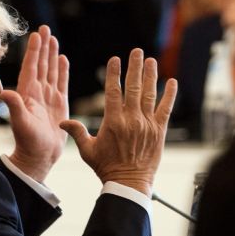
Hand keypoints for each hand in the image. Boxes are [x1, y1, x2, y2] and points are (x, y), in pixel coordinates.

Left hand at [0, 26, 68, 182]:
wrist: (39, 157)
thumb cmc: (28, 142)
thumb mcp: (20, 123)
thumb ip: (14, 107)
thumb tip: (2, 92)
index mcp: (27, 93)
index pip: (31, 66)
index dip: (33, 50)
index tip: (35, 34)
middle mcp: (36, 92)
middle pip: (40, 64)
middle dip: (43, 46)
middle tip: (45, 28)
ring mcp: (48, 97)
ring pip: (51, 70)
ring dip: (52, 54)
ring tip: (54, 39)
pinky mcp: (59, 104)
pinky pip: (61, 82)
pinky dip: (62, 70)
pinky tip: (63, 59)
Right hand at [60, 49, 177, 195]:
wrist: (129, 184)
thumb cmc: (106, 168)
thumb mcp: (87, 150)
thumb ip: (77, 132)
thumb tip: (62, 121)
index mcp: (113, 121)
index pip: (114, 91)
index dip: (114, 73)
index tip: (115, 59)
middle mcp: (131, 120)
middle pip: (134, 87)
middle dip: (135, 67)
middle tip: (137, 52)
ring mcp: (147, 124)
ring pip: (150, 94)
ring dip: (151, 75)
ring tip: (151, 60)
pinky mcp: (159, 131)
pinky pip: (166, 109)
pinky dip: (170, 95)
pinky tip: (172, 82)